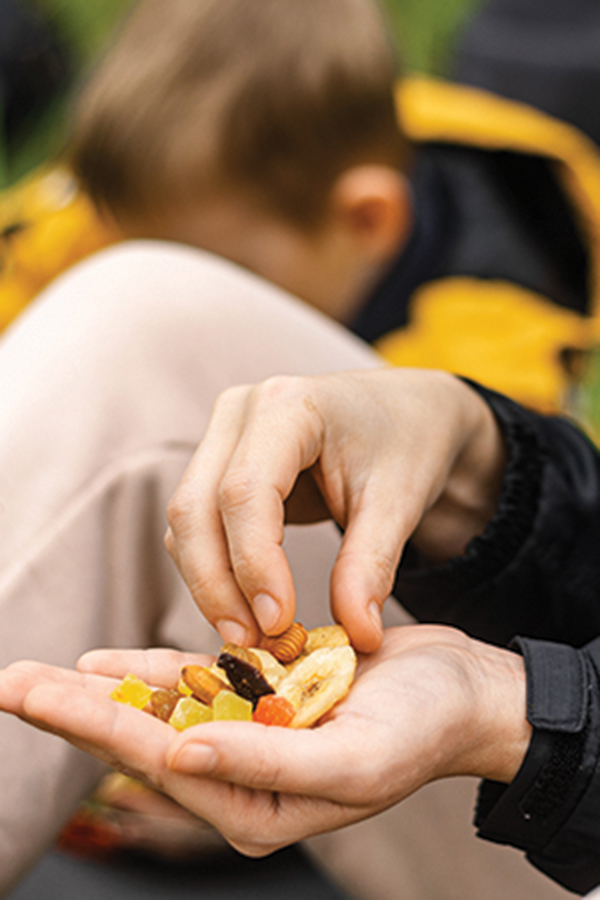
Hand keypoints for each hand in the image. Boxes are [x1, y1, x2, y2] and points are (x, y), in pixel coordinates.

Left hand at [0, 627, 529, 856]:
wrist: (459, 691)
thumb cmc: (419, 730)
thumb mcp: (349, 759)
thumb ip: (265, 763)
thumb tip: (176, 756)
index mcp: (257, 807)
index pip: (156, 763)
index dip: (89, 726)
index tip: (31, 694)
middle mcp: (244, 777)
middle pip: (142, 740)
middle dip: (74, 712)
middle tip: (12, 685)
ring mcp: (251, 734)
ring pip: (160, 711)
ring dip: (101, 692)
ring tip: (38, 678)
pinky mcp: (263, 696)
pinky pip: (197, 685)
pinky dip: (151, 673)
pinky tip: (106, 663)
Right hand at [165, 369, 505, 650]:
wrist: (408, 413)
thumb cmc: (407, 444)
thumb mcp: (399, 502)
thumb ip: (371, 566)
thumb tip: (357, 637)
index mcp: (288, 405)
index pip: (245, 491)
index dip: (253, 563)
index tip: (277, 623)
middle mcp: (240, 411)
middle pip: (195, 506)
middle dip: (216, 583)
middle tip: (252, 644)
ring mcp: (223, 435)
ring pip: (186, 521)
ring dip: (210, 583)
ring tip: (253, 636)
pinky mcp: (220, 463)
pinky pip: (198, 524)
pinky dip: (214, 570)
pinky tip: (248, 607)